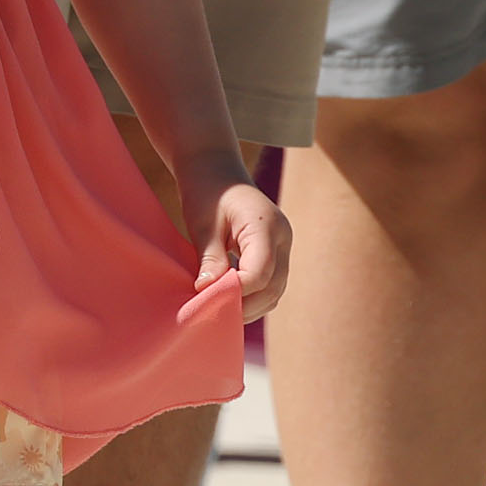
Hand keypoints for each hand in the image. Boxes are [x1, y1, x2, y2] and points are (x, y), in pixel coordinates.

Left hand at [187, 174, 290, 321]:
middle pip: (273, 287)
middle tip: (212, 313)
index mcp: (266, 226)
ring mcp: (283, 246)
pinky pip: (270, 284)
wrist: (217, 171)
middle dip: (244, 305)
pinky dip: (252, 296)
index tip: (208, 301)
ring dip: (249, 305)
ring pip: (275, 291)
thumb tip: (207, 291)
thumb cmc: (207, 192)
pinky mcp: (277, 253)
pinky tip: (228, 297)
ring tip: (218, 308)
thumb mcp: (203, 224)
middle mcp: (282, 238)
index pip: (260, 273)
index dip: (237, 293)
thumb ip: (210, 258)